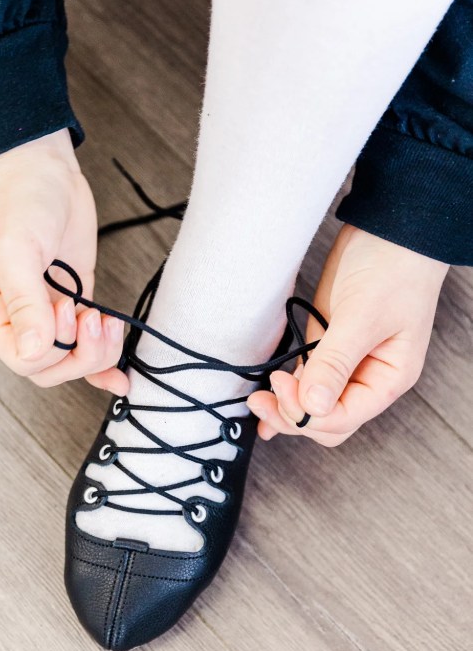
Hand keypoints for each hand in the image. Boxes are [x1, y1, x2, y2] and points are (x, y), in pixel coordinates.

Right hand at [0, 129, 127, 392]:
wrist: (42, 167)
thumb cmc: (17, 202)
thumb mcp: (15, 250)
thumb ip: (24, 302)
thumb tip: (31, 351)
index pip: (20, 360)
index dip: (50, 349)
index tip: (67, 309)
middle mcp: (19, 318)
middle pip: (48, 369)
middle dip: (79, 354)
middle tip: (93, 317)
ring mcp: (50, 311)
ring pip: (72, 361)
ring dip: (98, 354)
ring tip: (108, 322)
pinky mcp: (77, 300)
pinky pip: (89, 344)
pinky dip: (107, 362)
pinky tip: (123, 375)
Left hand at [247, 224, 448, 445]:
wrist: (388, 230)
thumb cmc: (392, 268)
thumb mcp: (363, 316)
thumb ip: (336, 362)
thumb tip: (313, 406)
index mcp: (388, 378)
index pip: (344, 417)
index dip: (308, 412)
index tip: (282, 386)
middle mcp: (368, 378)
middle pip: (328, 420)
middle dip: (294, 416)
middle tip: (263, 399)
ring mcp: (346, 364)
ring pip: (314, 405)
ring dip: (285, 407)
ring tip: (257, 401)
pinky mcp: (327, 345)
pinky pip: (306, 381)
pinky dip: (286, 391)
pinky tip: (265, 397)